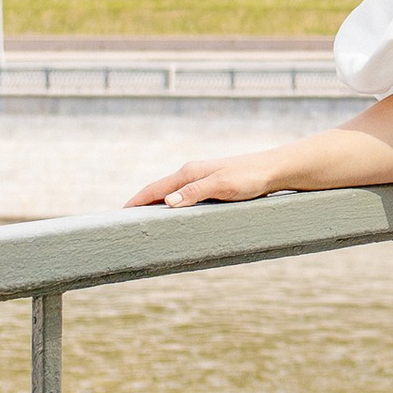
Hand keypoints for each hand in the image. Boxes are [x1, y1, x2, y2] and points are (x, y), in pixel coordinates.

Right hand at [127, 153, 286, 209]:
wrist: (273, 170)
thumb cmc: (250, 177)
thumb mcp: (222, 186)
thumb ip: (195, 193)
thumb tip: (166, 203)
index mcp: (189, 173)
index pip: (154, 189)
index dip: (136, 202)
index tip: (119, 215)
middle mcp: (191, 174)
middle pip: (158, 191)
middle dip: (141, 204)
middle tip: (125, 222)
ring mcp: (200, 179)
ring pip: (170, 194)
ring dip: (155, 205)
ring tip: (143, 221)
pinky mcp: (210, 185)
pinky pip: (183, 196)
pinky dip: (171, 205)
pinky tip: (172, 214)